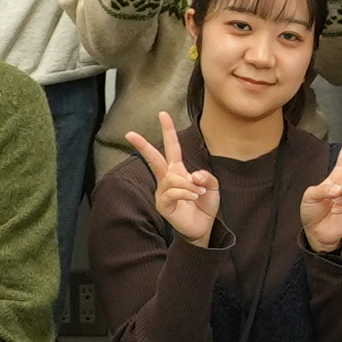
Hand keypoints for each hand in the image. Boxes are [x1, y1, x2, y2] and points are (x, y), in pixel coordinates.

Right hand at [126, 111, 218, 245]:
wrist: (203, 227)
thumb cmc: (204, 205)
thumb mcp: (212, 186)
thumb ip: (205, 176)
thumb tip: (190, 175)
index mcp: (178, 170)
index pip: (172, 147)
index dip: (168, 131)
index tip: (163, 114)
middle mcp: (167, 179)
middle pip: (154, 159)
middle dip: (142, 146)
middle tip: (129, 133)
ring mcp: (163, 192)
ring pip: (172, 179)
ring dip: (190, 185)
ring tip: (199, 193)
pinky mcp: (163, 205)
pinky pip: (173, 193)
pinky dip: (186, 193)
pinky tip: (194, 198)